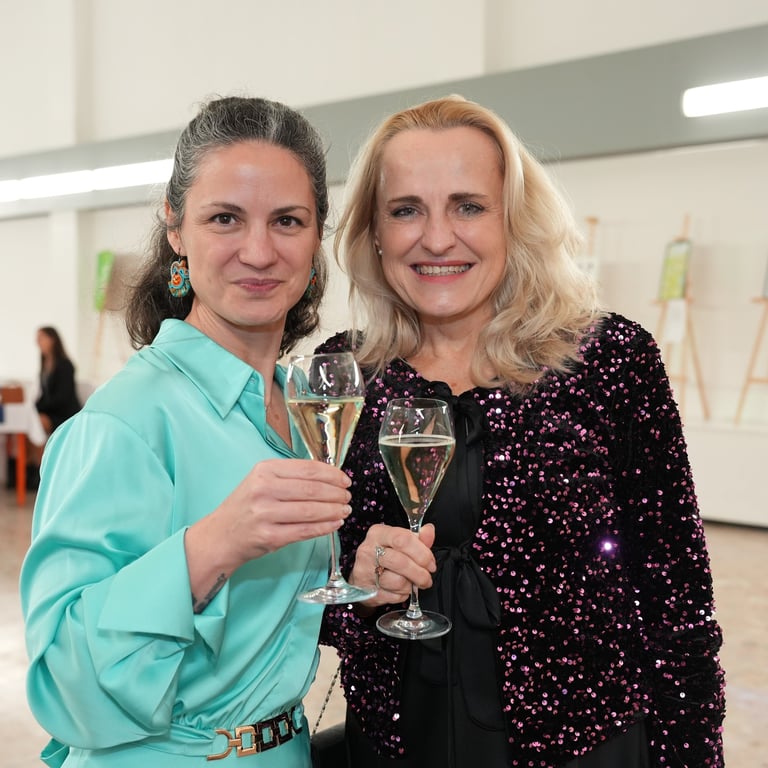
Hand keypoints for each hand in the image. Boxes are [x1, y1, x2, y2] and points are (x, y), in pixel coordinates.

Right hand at [185, 459, 351, 596]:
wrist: (220, 536)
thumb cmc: (246, 506)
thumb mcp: (262, 481)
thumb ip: (290, 476)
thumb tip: (329, 476)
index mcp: (265, 470)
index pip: (308, 469)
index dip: (332, 475)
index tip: (345, 480)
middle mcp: (264, 489)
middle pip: (312, 489)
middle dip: (336, 494)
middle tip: (348, 497)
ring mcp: (265, 513)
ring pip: (311, 510)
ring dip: (333, 510)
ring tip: (345, 510)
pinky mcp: (269, 536)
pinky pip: (305, 531)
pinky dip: (324, 527)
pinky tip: (335, 524)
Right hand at [348, 523, 435, 608]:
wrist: (363, 575)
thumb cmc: (385, 556)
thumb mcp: (400, 542)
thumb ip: (418, 538)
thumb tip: (429, 531)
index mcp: (378, 533)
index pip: (403, 539)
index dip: (422, 553)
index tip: (430, 563)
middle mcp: (368, 551)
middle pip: (401, 562)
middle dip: (420, 573)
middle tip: (427, 578)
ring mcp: (365, 571)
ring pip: (397, 581)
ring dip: (410, 585)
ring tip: (411, 582)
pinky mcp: (366, 591)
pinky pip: (393, 596)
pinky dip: (402, 595)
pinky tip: (400, 589)